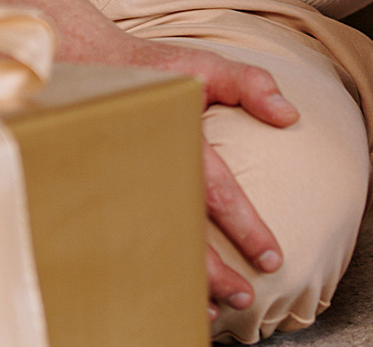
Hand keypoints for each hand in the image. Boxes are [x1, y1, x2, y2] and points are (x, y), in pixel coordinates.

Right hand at [0, 0, 298, 321]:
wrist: (82, 62)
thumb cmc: (151, 69)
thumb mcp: (203, 64)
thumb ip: (251, 84)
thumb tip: (290, 115)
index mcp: (176, 136)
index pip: (216, 192)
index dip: (245, 227)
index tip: (270, 258)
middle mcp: (147, 166)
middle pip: (182, 230)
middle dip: (213, 270)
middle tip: (243, 297)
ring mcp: (122, 181)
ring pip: (151, 243)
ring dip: (180, 279)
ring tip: (208, 310)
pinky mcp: (102, 193)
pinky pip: (124, 237)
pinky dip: (144, 267)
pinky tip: (161, 288)